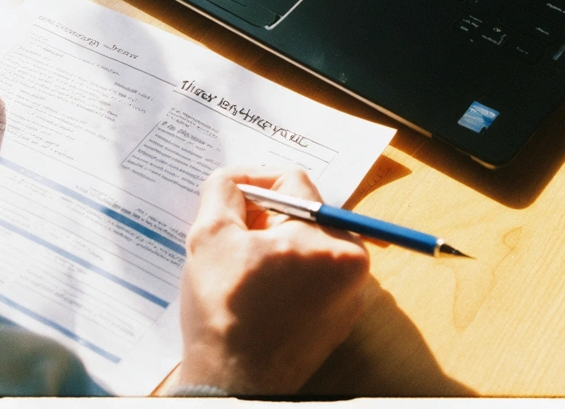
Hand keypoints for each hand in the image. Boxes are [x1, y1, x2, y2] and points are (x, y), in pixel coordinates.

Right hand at [169, 167, 370, 395]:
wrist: (232, 384)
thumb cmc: (225, 315)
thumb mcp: (210, 235)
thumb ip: (223, 190)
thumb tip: (233, 179)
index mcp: (333, 241)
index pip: (292, 181)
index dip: (252, 182)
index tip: (226, 196)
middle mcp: (354, 267)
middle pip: (302, 214)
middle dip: (262, 218)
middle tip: (229, 236)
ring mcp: (348, 297)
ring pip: (304, 245)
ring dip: (271, 246)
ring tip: (239, 268)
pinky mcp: (336, 320)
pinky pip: (310, 277)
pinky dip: (283, 274)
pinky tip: (253, 292)